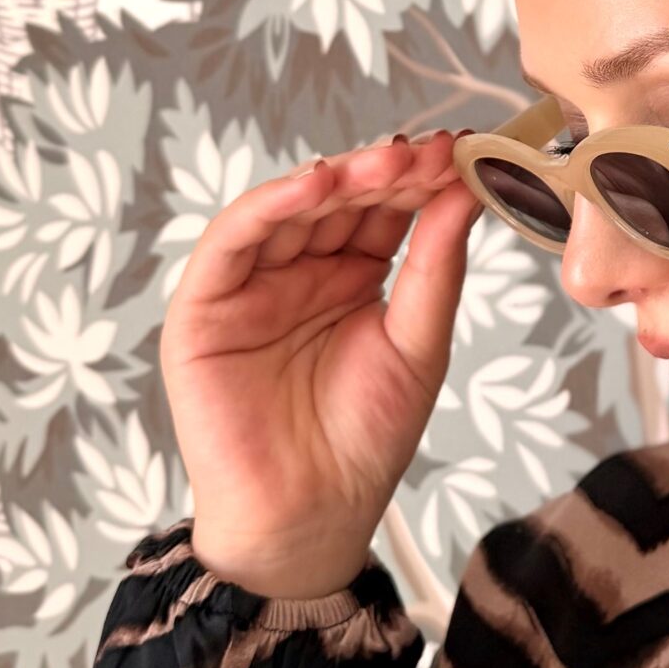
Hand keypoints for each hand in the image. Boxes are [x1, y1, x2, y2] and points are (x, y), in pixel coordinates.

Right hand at [160, 130, 484, 599]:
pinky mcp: (205, 306)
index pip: (385, 209)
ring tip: (383, 163)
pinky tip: (315, 185)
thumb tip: (464, 191)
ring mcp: (252, 285)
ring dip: (335, 178)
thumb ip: (435, 268)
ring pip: (289, 209)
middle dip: (385, 172)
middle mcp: (301, 271)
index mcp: (354, 276)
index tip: (462, 151)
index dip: (420, 179)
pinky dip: (271, 205)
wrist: (311, 517)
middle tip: (428, 150)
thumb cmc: (365, 440)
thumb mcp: (418, 343)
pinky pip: (232, 240)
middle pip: (340, 200)